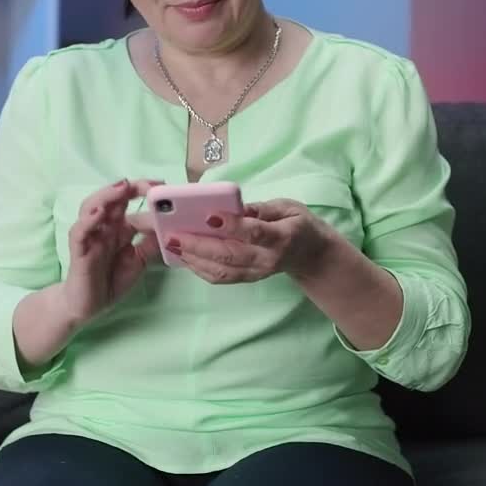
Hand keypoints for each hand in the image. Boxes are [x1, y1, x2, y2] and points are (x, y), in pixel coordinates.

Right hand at [62, 179, 161, 323]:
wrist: (87, 307)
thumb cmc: (109, 281)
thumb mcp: (138, 261)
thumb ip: (150, 244)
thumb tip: (169, 227)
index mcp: (116, 228)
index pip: (126, 201)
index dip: (140, 190)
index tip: (160, 184)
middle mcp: (102, 228)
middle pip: (110, 199)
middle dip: (127, 188)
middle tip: (147, 184)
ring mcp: (89, 238)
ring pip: (91, 208)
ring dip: (106, 196)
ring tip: (122, 187)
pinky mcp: (79, 252)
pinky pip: (80, 233)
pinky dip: (88, 222)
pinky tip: (100, 214)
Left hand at [134, 198, 332, 285]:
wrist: (312, 255)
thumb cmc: (298, 224)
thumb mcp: (289, 207)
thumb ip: (262, 208)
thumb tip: (234, 207)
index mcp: (282, 237)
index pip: (255, 232)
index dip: (232, 225)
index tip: (209, 215)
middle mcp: (268, 259)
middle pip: (231, 255)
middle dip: (199, 246)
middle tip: (175, 235)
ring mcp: (257, 272)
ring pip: (222, 270)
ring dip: (194, 259)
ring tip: (173, 245)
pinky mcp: (249, 279)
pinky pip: (221, 277)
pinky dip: (199, 269)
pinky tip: (184, 256)